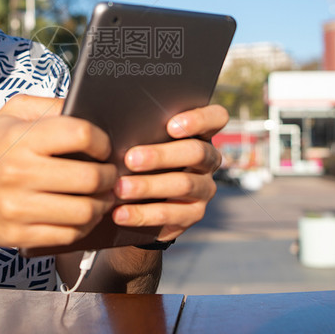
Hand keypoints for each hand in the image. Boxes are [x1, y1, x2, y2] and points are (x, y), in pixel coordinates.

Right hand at [0, 95, 116, 248]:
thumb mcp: (12, 113)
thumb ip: (50, 106)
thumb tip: (89, 108)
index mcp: (21, 138)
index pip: (80, 134)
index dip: (101, 141)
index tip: (103, 148)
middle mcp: (19, 172)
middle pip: (89, 178)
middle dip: (109, 176)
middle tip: (110, 175)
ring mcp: (17, 207)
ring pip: (83, 211)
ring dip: (102, 204)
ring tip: (103, 196)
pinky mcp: (18, 235)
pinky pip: (67, 235)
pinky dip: (84, 226)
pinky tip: (84, 215)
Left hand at [110, 104, 227, 241]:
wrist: (141, 200)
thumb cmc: (139, 157)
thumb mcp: (142, 141)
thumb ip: (140, 130)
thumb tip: (118, 124)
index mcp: (200, 133)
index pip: (216, 117)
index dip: (199, 119)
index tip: (170, 126)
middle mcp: (208, 160)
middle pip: (196, 152)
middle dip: (161, 155)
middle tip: (130, 159)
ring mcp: (204, 188)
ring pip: (184, 185)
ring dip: (148, 186)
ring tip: (120, 188)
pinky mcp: (193, 214)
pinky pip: (171, 215)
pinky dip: (142, 214)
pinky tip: (120, 214)